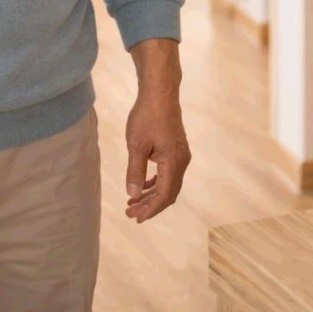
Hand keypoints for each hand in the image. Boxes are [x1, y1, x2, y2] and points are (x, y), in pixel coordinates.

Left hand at [125, 39, 188, 223]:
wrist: (160, 93)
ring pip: (169, 183)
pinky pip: (168, 173)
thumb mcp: (136, 145)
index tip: (135, 217)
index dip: (150, 209)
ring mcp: (180, 155)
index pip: (164, 195)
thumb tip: (133, 195)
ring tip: (134, 203)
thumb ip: (136, 172)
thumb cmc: (147, 117)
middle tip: (131, 213)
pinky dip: (156, 182)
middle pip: (169, 193)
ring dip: (152, 195)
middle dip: (150, 205)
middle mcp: (181, 161)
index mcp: (173, 162)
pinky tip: (144, 185)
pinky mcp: (176, 149)